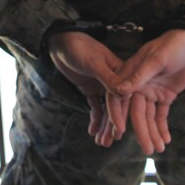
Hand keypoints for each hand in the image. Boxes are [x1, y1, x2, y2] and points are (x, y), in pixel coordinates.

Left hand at [47, 31, 125, 145]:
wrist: (61, 42)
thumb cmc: (79, 47)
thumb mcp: (93, 62)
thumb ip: (107, 78)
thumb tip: (123, 94)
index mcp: (120, 72)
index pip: (122, 97)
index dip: (120, 115)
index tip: (118, 131)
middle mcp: (114, 81)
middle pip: (116, 107)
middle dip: (112, 125)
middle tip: (109, 142)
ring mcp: (102, 86)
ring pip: (106, 110)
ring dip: (103, 126)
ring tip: (101, 142)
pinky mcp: (91, 89)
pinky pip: (95, 107)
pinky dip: (95, 119)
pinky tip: (92, 131)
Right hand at [112, 29, 184, 154]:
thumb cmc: (173, 45)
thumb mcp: (157, 59)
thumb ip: (139, 76)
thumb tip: (120, 90)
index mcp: (132, 74)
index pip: (118, 98)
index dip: (117, 115)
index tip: (120, 133)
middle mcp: (139, 85)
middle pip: (135, 112)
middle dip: (141, 132)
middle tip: (148, 150)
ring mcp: (152, 91)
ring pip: (149, 117)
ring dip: (153, 133)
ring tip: (158, 149)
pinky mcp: (165, 95)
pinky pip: (161, 114)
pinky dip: (162, 127)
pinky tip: (165, 139)